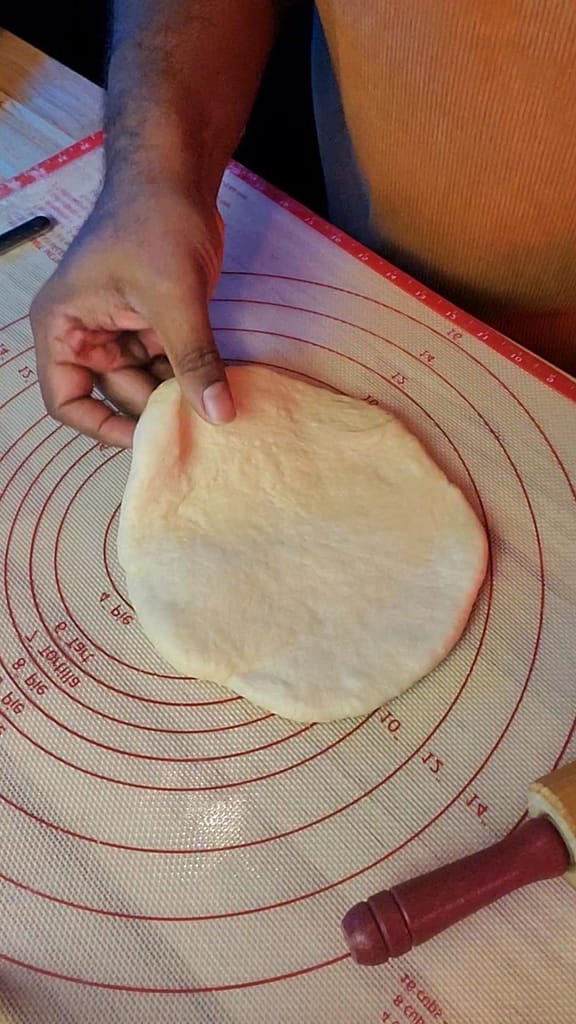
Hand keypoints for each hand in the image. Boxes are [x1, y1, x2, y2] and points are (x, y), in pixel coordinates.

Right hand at [30, 182, 234, 447]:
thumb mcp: (173, 297)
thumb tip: (218, 415)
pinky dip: (192, 374)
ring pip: (148, 383)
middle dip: (155, 409)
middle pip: (115, 396)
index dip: (102, 427)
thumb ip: (194, 359)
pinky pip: (169, 363)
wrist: (177, 173)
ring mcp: (121, 330)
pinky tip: (221, 387)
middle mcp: (87, 335)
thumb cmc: (154, 222)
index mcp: (64, 328)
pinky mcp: (153, 323)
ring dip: (179, 394)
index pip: (67, 400)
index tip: (147, 440)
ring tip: (216, 410)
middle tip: (201, 424)